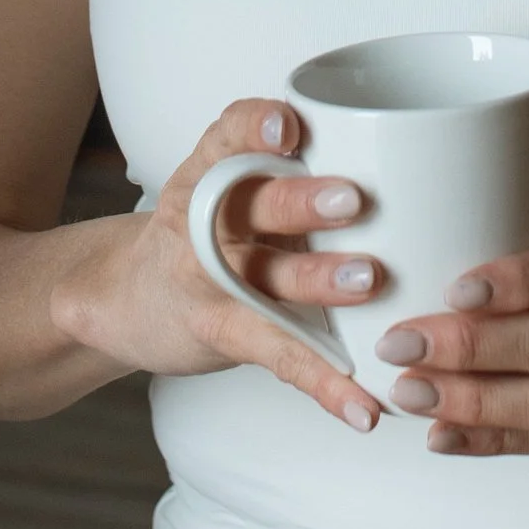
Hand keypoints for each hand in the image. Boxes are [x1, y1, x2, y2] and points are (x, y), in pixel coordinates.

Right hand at [74, 100, 382, 434]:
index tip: (288, 123)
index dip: (254, 126)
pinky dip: (325, 384)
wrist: (123, 299)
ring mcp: (209, 280)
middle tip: (354, 199)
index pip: (225, 136)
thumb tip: (406, 157)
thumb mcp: (227, 189)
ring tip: (368, 281)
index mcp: (210, 173)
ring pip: (264, 276)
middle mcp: (205, 220)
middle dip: (302, 201)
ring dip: (317, 280)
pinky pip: (279, 356)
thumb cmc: (202, 233)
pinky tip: (363, 405)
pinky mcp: (222, 334)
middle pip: (252, 203)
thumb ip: (288, 171)